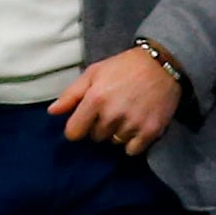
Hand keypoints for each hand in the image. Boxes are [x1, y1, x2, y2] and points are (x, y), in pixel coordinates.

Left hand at [48, 47, 182, 156]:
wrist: (163, 64)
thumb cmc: (125, 67)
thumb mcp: (95, 72)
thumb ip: (72, 94)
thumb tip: (52, 112)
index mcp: (95, 99)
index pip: (74, 133)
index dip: (78, 127)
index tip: (86, 120)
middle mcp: (112, 115)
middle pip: (95, 137)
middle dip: (100, 126)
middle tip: (113, 109)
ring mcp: (132, 125)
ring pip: (114, 143)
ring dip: (118, 133)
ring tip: (128, 114)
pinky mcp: (150, 132)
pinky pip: (132, 150)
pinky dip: (133, 142)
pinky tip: (138, 125)